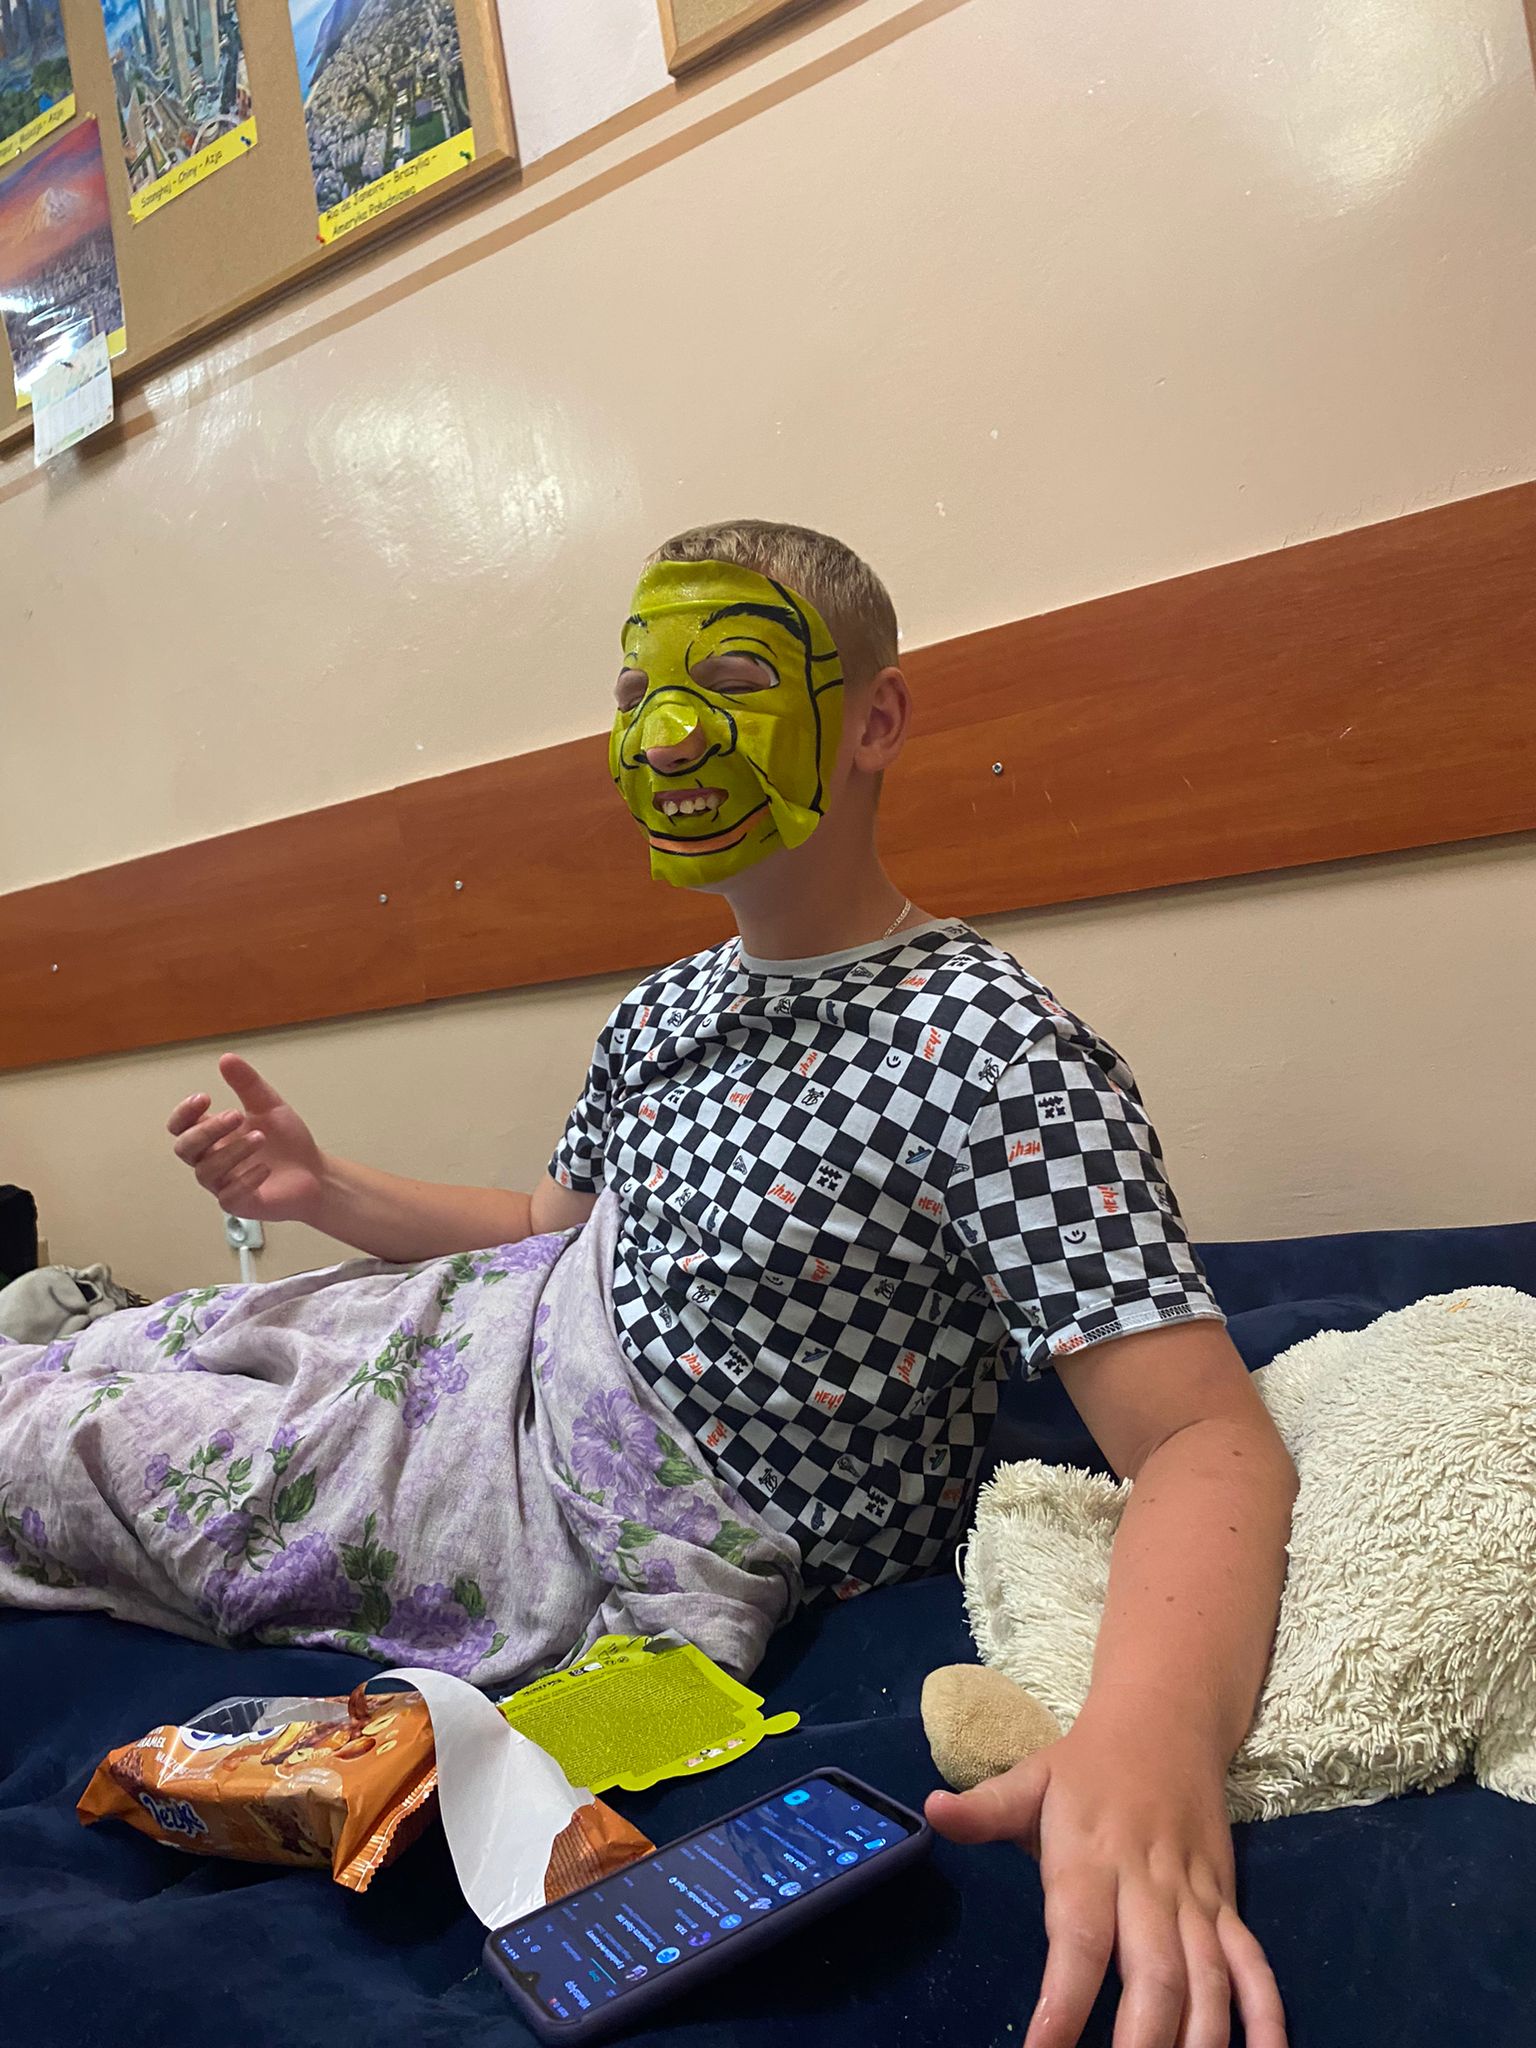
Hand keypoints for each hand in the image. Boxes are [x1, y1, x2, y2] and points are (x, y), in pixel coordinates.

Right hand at [166, 1054, 327, 1225]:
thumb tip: (226, 1058)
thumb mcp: (269, 1106)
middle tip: (237, 1116)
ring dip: (233, 1151)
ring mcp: (222, 1184)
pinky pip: (228, 1195)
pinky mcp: (238, 1204)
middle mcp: (212, 1160)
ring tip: (261, 1138)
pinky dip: (246, 1180)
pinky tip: (265, 1168)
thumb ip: (247, 1084)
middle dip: (209, 1130)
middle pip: (186, 1148)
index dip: (184, 1113)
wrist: (316, 1173)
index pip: (180, 1126)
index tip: (205, 1098)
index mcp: (214, 1135)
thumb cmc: (287, 1141)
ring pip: (207, 1170)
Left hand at [926, 1710, 1284, 2047]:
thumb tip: (931, 1811)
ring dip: (1202, 2039)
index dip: (1065, 2003)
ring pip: (1209, 1979)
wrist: (1166, 1720)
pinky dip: (1267, 2014)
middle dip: (1143, 2042)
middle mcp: (1149, 1885)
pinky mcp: (1229, 1904)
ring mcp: (1197, 1898)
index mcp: (1092, 1859)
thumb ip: (984, 1808)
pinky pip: (1254, 1965)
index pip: (1080, 1940)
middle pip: (1156, 1974)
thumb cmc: (1087, 1766)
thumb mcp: (1031, 1777)